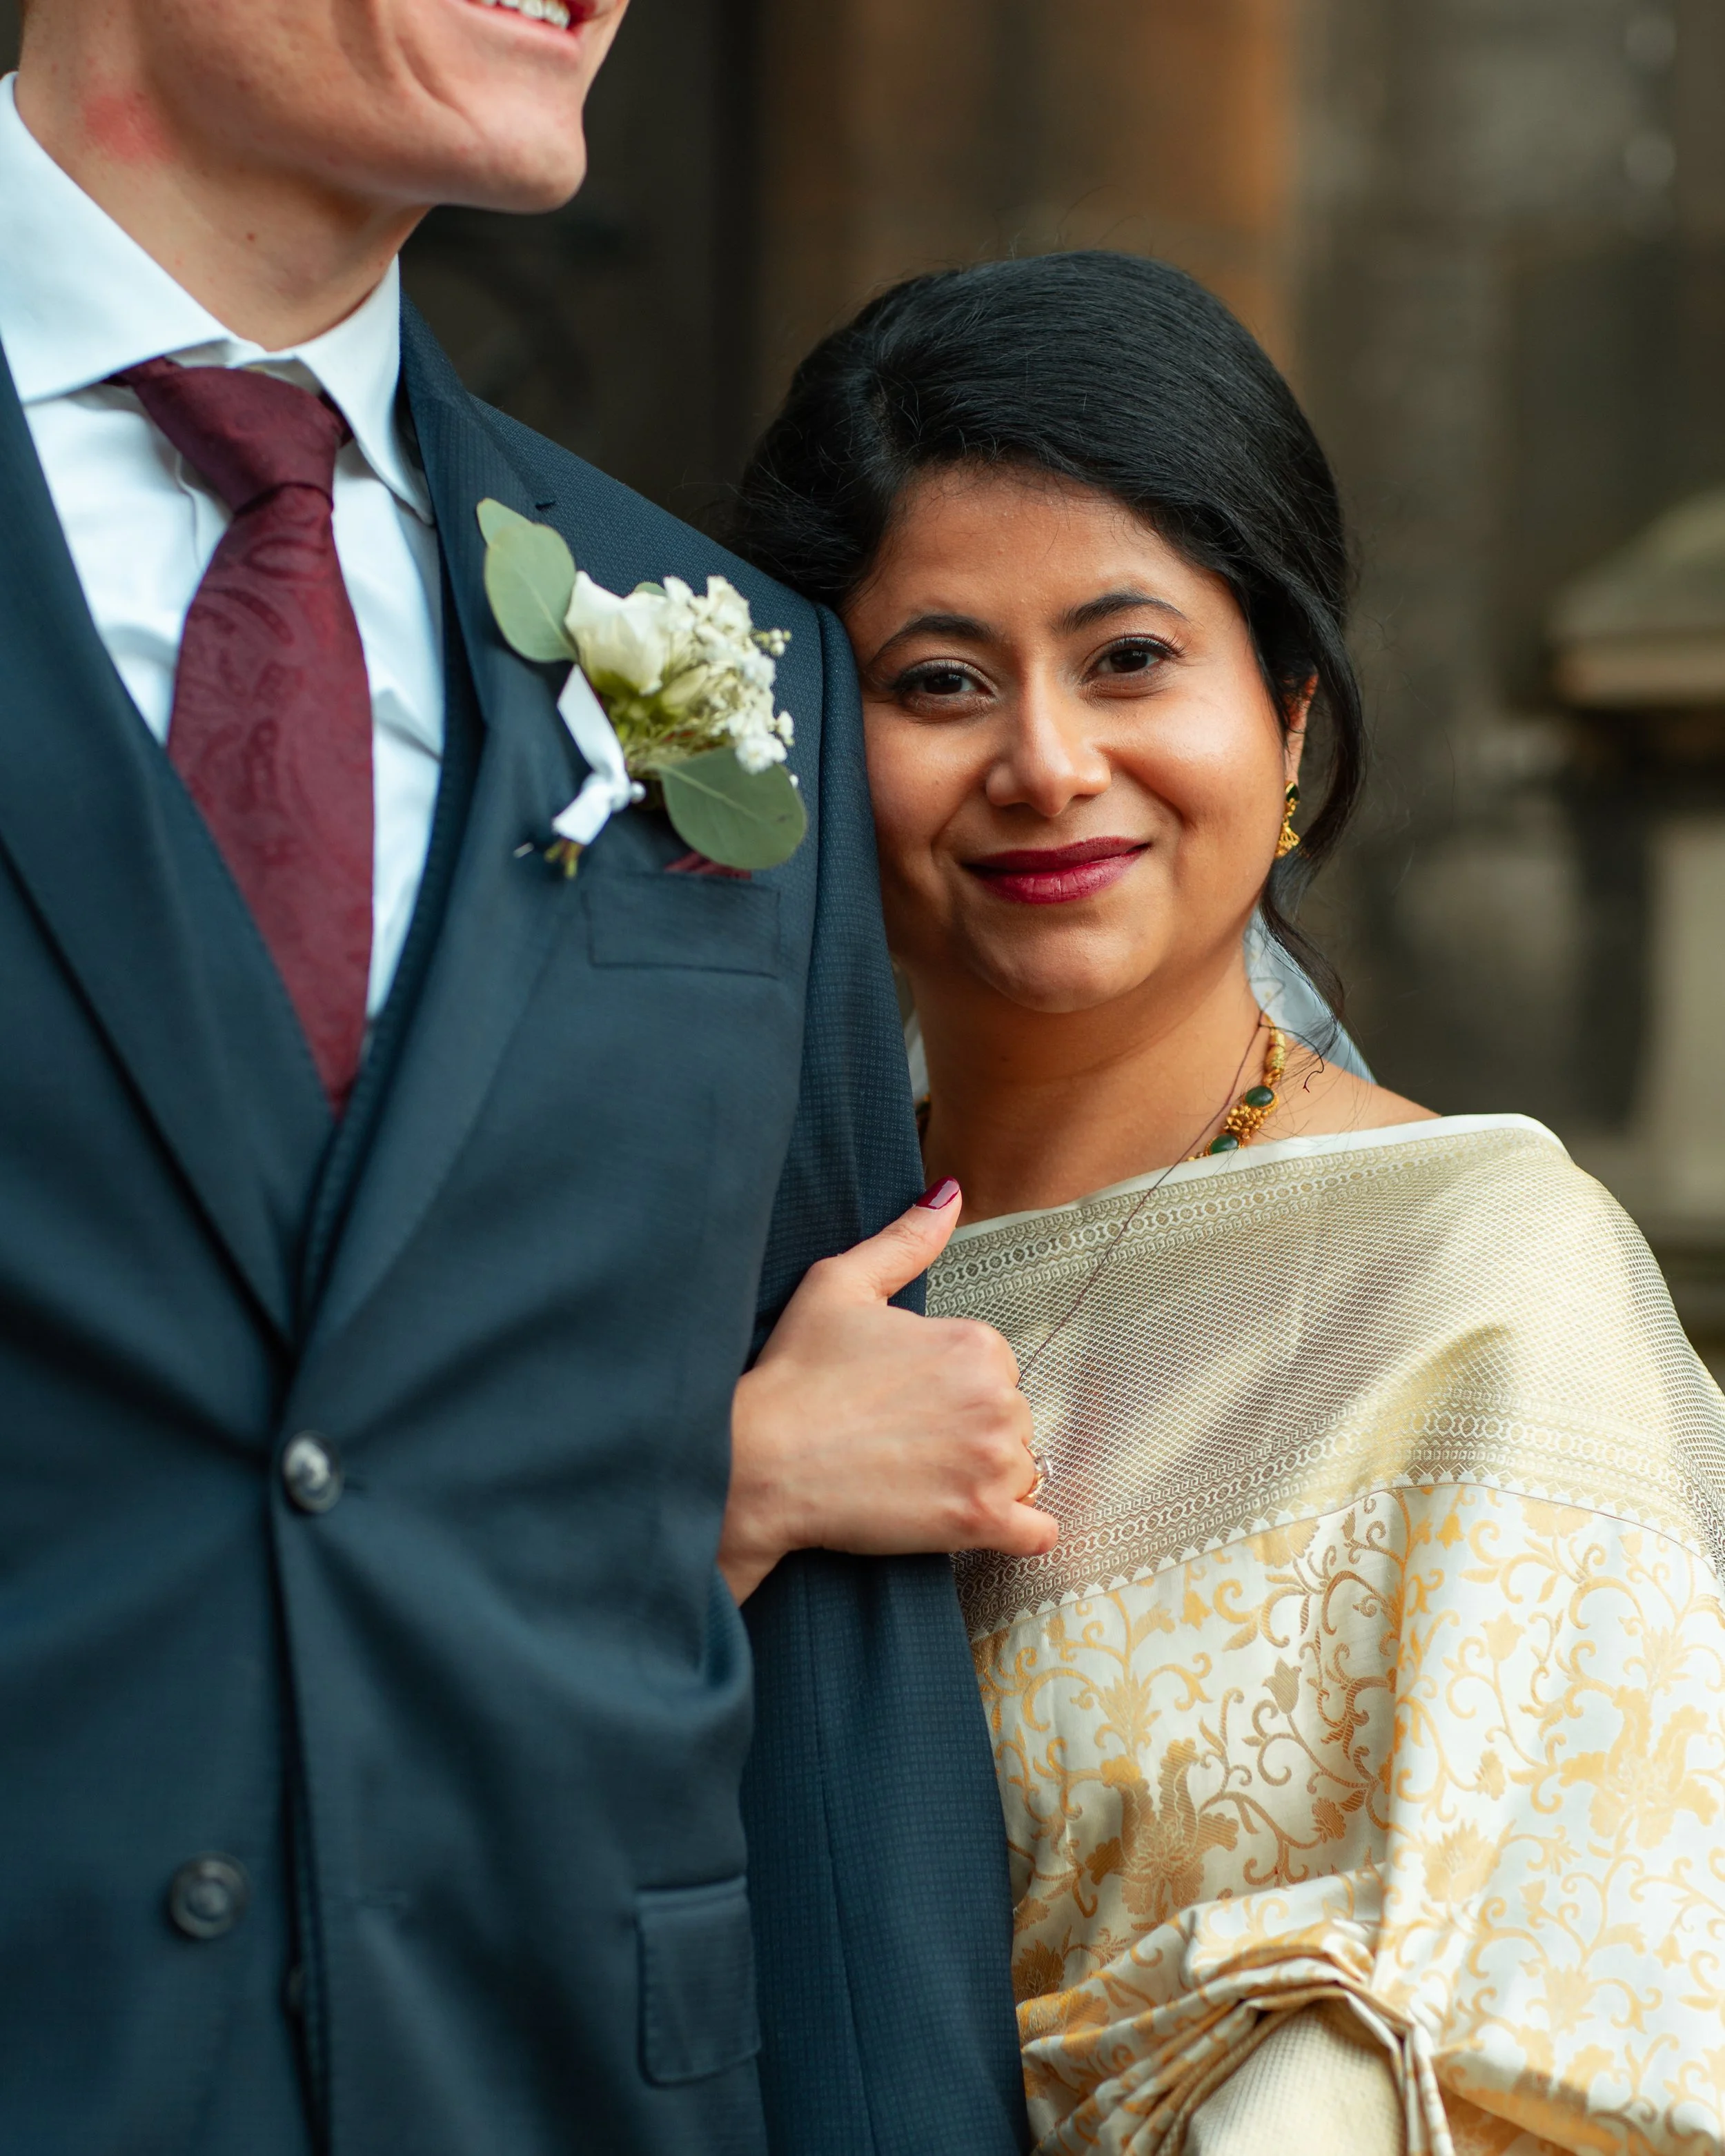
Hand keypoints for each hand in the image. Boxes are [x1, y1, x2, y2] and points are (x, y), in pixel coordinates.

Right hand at [722, 1181, 1059, 1602]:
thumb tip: (951, 1192)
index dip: (950, 1384)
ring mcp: (994, 1463)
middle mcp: (999, 1398)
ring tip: (919, 1478)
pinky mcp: (980, 1522)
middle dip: (969, 1429)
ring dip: (983, 1478)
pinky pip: (1036, 1533)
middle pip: (1011, 1418)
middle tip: (903, 1440)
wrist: (761, 1463)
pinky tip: (979, 1519)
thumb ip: (907, 1239)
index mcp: (977, 1342)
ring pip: (1021, 1471)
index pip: (994, 1368)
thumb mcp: (841, 1284)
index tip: (905, 1399)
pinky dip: (1018, 1530)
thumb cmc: (796, 1374)